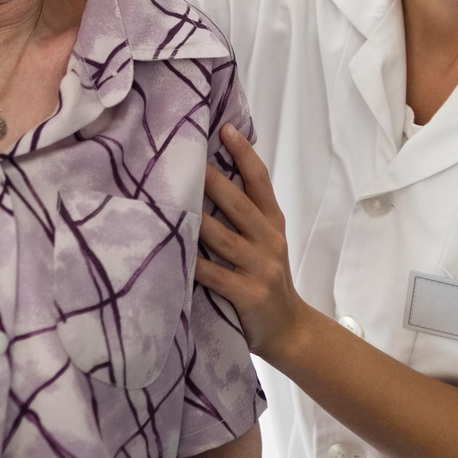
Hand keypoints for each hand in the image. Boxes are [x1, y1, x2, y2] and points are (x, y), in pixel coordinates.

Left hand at [195, 125, 306, 356]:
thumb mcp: (265, 242)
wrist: (288, 328)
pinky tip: (172, 253)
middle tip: (186, 157)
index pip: (260, 181)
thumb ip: (245, 215)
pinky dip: (192, 264)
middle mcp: (269, 240)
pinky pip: (214, 275)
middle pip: (239, 204)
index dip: (244, 154)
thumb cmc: (265, 279)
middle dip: (212, 180)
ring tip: (169, 200)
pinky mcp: (248, 294)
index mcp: (272, 222)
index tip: (226, 129)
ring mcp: (260, 268)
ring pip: (222, 237)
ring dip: (196, 219)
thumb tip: (209, 178)